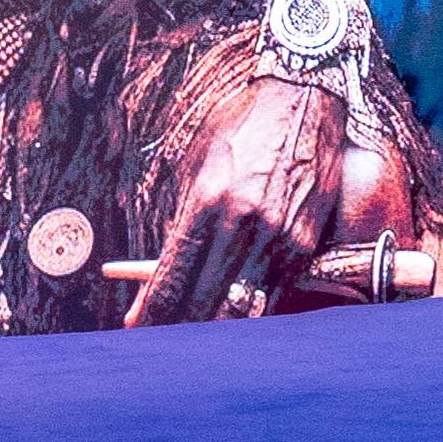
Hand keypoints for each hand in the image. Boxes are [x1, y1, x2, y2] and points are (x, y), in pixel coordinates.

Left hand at [123, 75, 344, 324]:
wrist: (305, 96)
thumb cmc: (243, 127)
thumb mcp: (200, 164)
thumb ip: (184, 219)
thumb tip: (163, 270)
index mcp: (207, 199)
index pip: (173, 272)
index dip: (153, 308)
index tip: (137, 328)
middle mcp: (242, 221)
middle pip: (205, 296)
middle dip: (179, 326)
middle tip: (162, 344)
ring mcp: (278, 234)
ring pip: (242, 304)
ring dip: (217, 326)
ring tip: (197, 342)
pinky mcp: (305, 241)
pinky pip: (274, 291)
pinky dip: (253, 308)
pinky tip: (237, 318)